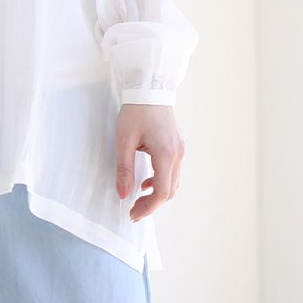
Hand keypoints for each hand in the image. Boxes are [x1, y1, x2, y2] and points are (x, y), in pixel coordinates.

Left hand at [115, 104, 185, 221]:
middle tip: (133, 211)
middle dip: (151, 204)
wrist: (149, 88)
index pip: (161, 192)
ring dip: (157, 194)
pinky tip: (145, 181)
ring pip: (173, 182)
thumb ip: (124, 169)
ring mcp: (179, 150)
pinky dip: (161, 181)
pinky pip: (172, 171)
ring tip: (138, 199)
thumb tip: (123, 194)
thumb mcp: (124, 141)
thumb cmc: (135, 112)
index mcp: (165, 155)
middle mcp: (177, 155)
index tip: (132, 214)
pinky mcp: (177, 145)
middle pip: (169, 191)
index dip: (147, 208)